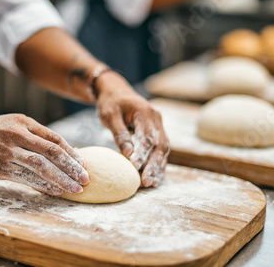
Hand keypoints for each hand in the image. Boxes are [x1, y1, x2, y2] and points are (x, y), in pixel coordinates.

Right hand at [0, 114, 88, 194]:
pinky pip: (26, 178)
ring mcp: (8, 151)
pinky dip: (43, 185)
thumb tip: (61, 153)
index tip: (84, 165)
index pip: (55, 139)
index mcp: (24, 123)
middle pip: (52, 152)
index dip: (72, 153)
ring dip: (61, 179)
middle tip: (86, 179)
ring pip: (41, 167)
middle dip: (72, 167)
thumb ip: (34, 136)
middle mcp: (18, 135)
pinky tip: (56, 191)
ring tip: (75, 189)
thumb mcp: (13, 124)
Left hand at [95, 72, 169, 186]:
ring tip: (152, 183)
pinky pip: (161, 149)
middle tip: (147, 182)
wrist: (116, 90)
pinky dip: (158, 163)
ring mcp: (159, 125)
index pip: (147, 137)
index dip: (142, 154)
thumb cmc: (110, 102)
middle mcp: (156, 118)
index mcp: (145, 112)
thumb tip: (128, 154)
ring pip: (163, 149)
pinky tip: (155, 176)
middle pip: (159, 145)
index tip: (135, 167)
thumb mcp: (110, 116)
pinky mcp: (157, 131)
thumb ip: (120, 134)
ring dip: (158, 167)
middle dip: (153, 165)